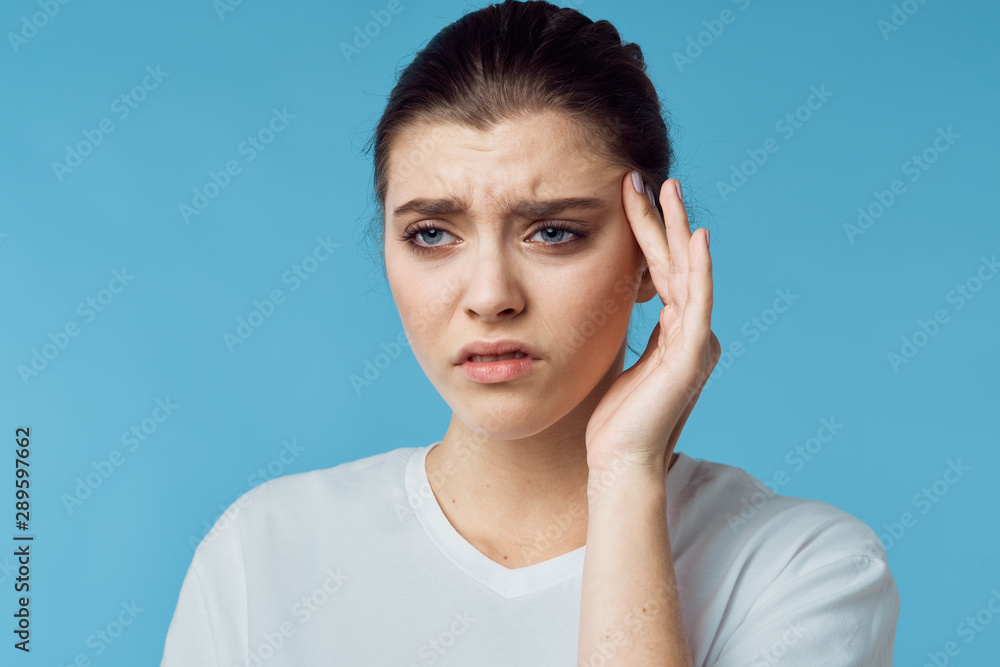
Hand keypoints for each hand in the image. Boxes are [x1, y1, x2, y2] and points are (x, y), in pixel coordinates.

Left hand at [585, 172, 720, 475]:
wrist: (620, 464)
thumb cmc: (616, 422)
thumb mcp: (622, 366)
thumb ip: (631, 335)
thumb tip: (617, 306)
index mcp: (676, 335)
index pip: (661, 272)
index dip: (648, 234)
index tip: (632, 197)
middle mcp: (692, 334)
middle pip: (675, 264)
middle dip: (661, 220)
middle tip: (646, 178)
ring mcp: (696, 344)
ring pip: (687, 274)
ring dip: (677, 230)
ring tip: (668, 190)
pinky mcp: (692, 357)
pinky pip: (696, 303)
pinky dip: (698, 269)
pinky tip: (695, 238)